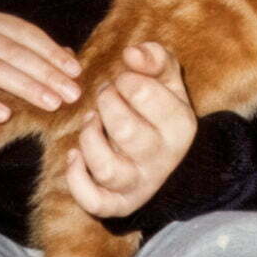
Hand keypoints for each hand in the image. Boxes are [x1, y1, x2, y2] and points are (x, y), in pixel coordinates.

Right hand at [0, 8, 83, 127]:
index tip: (76, 72)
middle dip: (45, 72)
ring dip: (23, 85)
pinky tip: (4, 114)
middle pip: (11, 50)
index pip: (24, 32)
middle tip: (71, 92)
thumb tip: (69, 58)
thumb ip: (24, 57)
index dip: (52, 51)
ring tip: (49, 103)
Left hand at [65, 42, 196, 219]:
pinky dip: (77, 179)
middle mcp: (163, 159)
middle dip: (106, 103)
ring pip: (105, 168)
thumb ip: (154, 58)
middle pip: (123, 129)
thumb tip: (131, 52)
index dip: (125, 79)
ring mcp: (140, 184)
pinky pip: (94, 202)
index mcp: (181, 125)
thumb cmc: (162, 111)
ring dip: (89, 138)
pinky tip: (75, 155)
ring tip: (91, 122)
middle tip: (107, 96)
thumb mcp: (168, 80)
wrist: (170, 159)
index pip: (143, 92)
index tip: (125, 81)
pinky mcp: (119, 204)